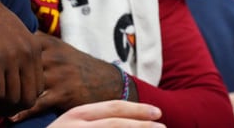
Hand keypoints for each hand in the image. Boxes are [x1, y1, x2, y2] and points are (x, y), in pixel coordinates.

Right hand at [0, 0, 42, 114]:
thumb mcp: (15, 33)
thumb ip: (21, 53)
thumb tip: (17, 76)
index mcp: (35, 48)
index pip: (38, 88)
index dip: (23, 100)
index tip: (7, 101)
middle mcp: (27, 54)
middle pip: (29, 98)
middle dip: (12, 108)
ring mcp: (11, 57)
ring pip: (12, 98)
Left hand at [11, 32, 134, 121]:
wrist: (106, 80)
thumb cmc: (76, 64)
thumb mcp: (57, 47)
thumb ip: (36, 45)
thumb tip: (10, 42)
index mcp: (45, 44)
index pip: (14, 48)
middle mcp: (50, 57)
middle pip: (15, 69)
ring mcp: (57, 76)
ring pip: (24, 88)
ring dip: (3, 98)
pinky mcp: (63, 94)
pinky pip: (38, 104)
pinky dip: (22, 112)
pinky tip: (9, 118)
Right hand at [48, 101, 163, 127]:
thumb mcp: (70, 124)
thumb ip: (90, 119)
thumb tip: (125, 119)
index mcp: (76, 115)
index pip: (113, 107)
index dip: (137, 109)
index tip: (157, 112)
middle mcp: (77, 126)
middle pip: (117, 123)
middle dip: (143, 125)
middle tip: (163, 127)